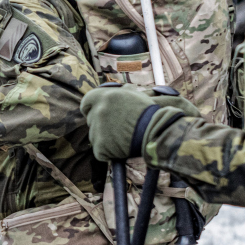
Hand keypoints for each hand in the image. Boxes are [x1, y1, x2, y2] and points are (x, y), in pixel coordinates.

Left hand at [80, 84, 198, 162]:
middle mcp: (98, 111)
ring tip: (123, 139)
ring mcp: (97, 129)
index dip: (91, 109)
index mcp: (104, 96)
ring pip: (95, 137)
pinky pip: (100, 152)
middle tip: (117, 129)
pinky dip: (108, 153)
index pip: (86, 102)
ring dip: (105, 139)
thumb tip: (111, 91)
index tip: (96, 113)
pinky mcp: (100, 147)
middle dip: (101, 125)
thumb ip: (116, 94)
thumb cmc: (149, 113)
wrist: (158, 131)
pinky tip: (121, 149)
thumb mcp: (132, 96)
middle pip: (91, 121)